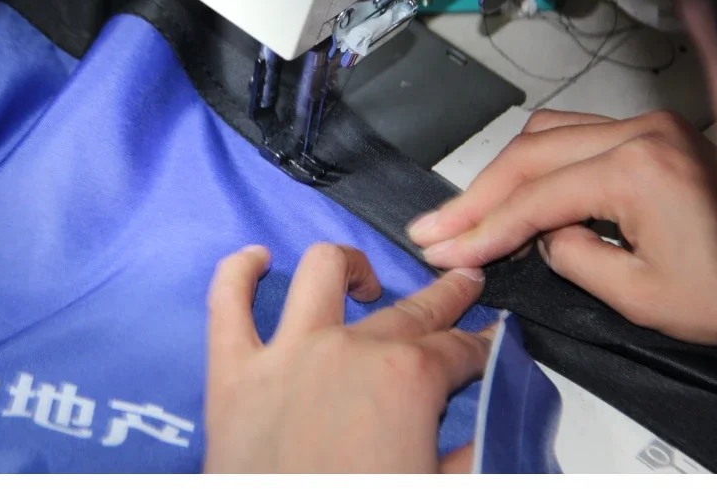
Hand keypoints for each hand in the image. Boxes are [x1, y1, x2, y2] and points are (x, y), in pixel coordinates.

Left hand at [204, 243, 491, 472]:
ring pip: (322, 273)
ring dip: (349, 267)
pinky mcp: (233, 371)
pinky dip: (238, 273)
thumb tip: (489, 432)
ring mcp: (287, 353)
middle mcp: (349, 351)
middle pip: (409, 311)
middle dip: (445, 298)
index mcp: (407, 381)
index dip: (479, 347)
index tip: (487, 344)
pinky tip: (255, 259)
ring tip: (363, 279)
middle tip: (461, 287)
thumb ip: (470, 457)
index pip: (458, 350)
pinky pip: (226, 302)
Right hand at [407, 109, 716, 344]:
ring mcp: (647, 127)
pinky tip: (514, 189)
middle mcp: (640, 133)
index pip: (534, 198)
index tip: (439, 248)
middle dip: (475, 197)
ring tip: (465, 212)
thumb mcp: (641, 297)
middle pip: (528, 156)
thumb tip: (538, 235)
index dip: (480, 229)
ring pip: (545, 135)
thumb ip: (570, 257)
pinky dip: (535, 163)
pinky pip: (573, 135)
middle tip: (432, 228)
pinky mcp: (651, 134)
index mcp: (639, 170)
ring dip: (501, 174)